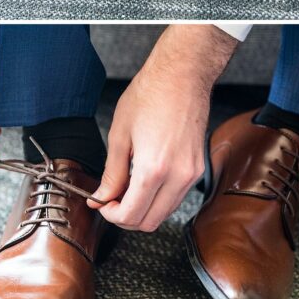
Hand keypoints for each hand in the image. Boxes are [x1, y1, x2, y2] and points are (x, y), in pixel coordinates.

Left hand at [88, 25, 239, 231]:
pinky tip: (142, 182)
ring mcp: (192, 175)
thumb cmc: (149, 96)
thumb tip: (101, 197)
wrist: (181, 76)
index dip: (112, 216)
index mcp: (153, 169)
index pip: (132, 214)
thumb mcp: (119, 135)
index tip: (100, 205)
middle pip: (150, 221)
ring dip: (142, 210)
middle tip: (109, 202)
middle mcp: (178, 177)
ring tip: (124, 191)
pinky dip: (157, 199)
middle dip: (126, 218)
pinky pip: (176, 198)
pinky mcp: (198, 169)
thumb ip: (111, 173)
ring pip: (165, 213)